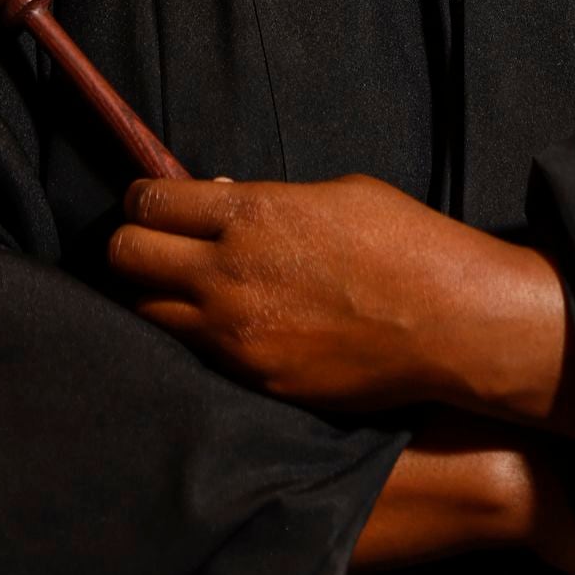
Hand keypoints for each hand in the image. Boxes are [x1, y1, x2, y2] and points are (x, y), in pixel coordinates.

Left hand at [108, 172, 574, 430]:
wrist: (448, 322)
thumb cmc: (401, 240)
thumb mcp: (332, 194)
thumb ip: (264, 201)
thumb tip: (217, 204)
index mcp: (251, 213)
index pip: (148, 202)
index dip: (140, 200)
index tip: (150, 204)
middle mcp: (230, 272)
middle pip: (126, 257)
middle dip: (130, 245)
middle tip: (151, 246)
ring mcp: (238, 334)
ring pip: (145, 314)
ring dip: (153, 296)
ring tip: (177, 290)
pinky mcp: (255, 380)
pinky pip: (196, 356)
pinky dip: (196, 337)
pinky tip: (222, 327)